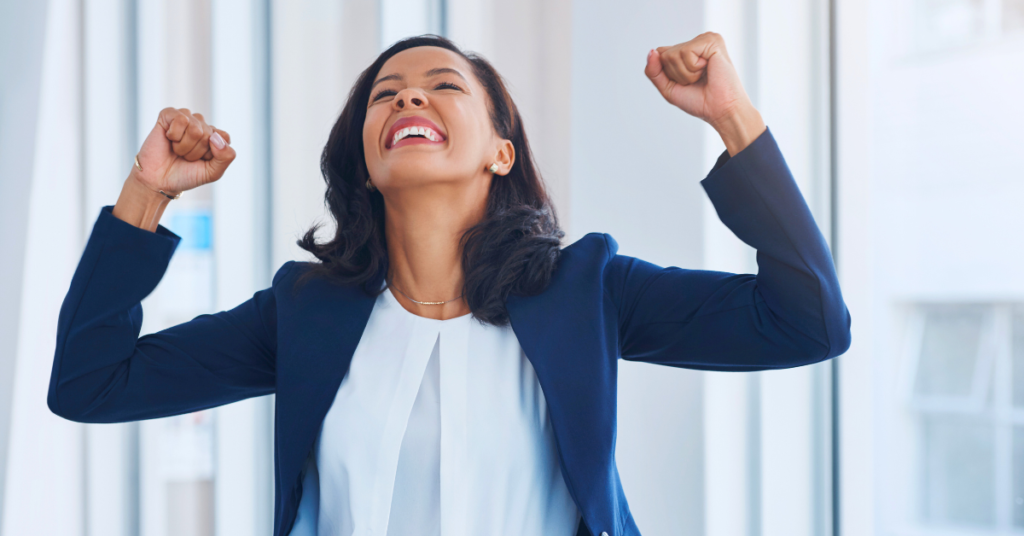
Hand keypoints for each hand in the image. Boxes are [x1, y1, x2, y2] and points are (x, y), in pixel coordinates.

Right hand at [133, 107, 235, 195]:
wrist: (159, 180)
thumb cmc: (186, 175)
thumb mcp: (213, 172)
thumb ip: (226, 157)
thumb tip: (216, 137)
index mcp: (214, 136)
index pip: (224, 137)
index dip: (211, 153)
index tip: (201, 160)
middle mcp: (201, 125)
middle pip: (208, 135)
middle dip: (195, 152)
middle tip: (184, 157)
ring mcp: (186, 118)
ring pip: (195, 129)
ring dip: (184, 146)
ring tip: (176, 150)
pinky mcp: (169, 114)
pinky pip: (181, 120)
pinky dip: (174, 135)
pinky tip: (169, 138)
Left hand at [644, 32, 765, 154]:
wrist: (721, 111)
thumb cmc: (699, 101)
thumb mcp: (668, 88)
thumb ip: (653, 71)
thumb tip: (652, 51)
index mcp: (688, 51)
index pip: (659, 55)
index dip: (667, 74)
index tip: (686, 83)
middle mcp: (696, 42)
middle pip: (664, 55)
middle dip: (676, 75)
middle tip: (697, 81)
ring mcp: (705, 39)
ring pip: (673, 54)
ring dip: (685, 73)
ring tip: (702, 76)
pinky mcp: (712, 40)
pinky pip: (685, 51)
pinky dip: (693, 68)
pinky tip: (708, 69)